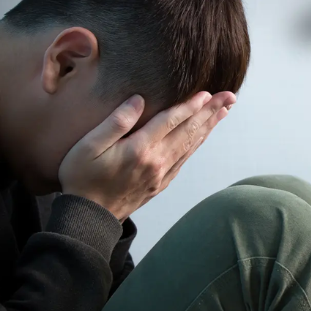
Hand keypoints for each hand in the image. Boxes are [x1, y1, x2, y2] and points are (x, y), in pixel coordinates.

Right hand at [58, 90, 235, 221]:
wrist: (88, 218)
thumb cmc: (81, 178)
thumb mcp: (88, 146)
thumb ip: (116, 122)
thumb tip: (138, 99)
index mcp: (140, 149)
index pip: (172, 120)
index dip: (191, 105)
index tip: (208, 92)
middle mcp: (156, 162)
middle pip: (189, 131)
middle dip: (210, 112)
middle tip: (229, 96)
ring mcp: (160, 175)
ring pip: (191, 146)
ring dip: (208, 127)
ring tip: (224, 112)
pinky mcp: (159, 184)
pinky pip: (184, 160)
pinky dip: (197, 145)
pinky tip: (202, 137)